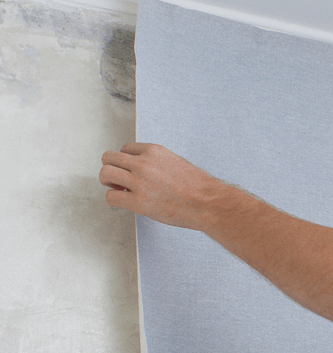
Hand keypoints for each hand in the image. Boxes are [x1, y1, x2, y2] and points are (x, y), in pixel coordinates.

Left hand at [99, 143, 219, 229]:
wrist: (208, 203)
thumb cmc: (199, 187)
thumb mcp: (178, 163)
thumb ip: (159, 162)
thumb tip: (147, 170)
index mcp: (154, 151)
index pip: (125, 149)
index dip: (125, 161)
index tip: (130, 171)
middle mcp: (144, 163)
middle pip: (109, 158)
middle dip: (111, 168)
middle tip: (117, 180)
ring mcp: (139, 182)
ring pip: (105, 174)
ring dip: (108, 182)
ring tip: (117, 190)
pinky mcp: (138, 202)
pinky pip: (111, 197)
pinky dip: (114, 199)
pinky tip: (124, 202)